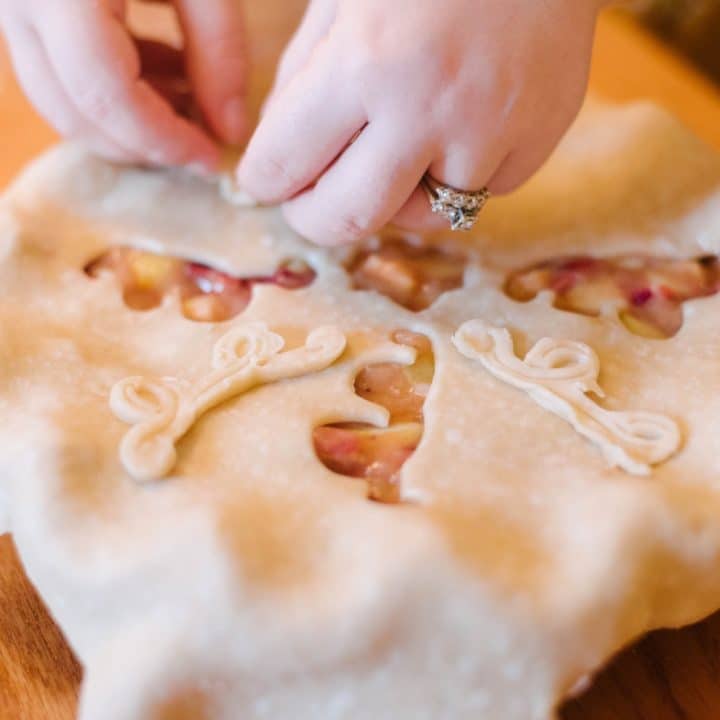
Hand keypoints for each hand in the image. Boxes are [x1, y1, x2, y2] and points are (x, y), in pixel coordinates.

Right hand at [0, 0, 247, 168]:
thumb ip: (218, 54)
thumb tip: (231, 132)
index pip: (105, 96)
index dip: (161, 140)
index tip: (209, 159)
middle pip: (73, 110)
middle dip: (140, 143)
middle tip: (197, 143)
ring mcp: (9, 4)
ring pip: (59, 99)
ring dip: (125, 122)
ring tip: (187, 104)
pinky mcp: (22, 5)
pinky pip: (57, 72)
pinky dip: (111, 90)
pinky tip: (163, 70)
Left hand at [238, 0, 605, 244]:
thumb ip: (300, 76)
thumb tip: (281, 158)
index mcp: (366, 59)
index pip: (285, 161)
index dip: (262, 180)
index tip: (263, 181)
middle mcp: (429, 109)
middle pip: (350, 218)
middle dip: (313, 220)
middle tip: (306, 204)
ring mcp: (491, 131)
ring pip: (420, 216)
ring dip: (391, 197)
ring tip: (392, 152)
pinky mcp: (538, 139)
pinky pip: (481, 191)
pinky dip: (457, 173)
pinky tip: (458, 128)